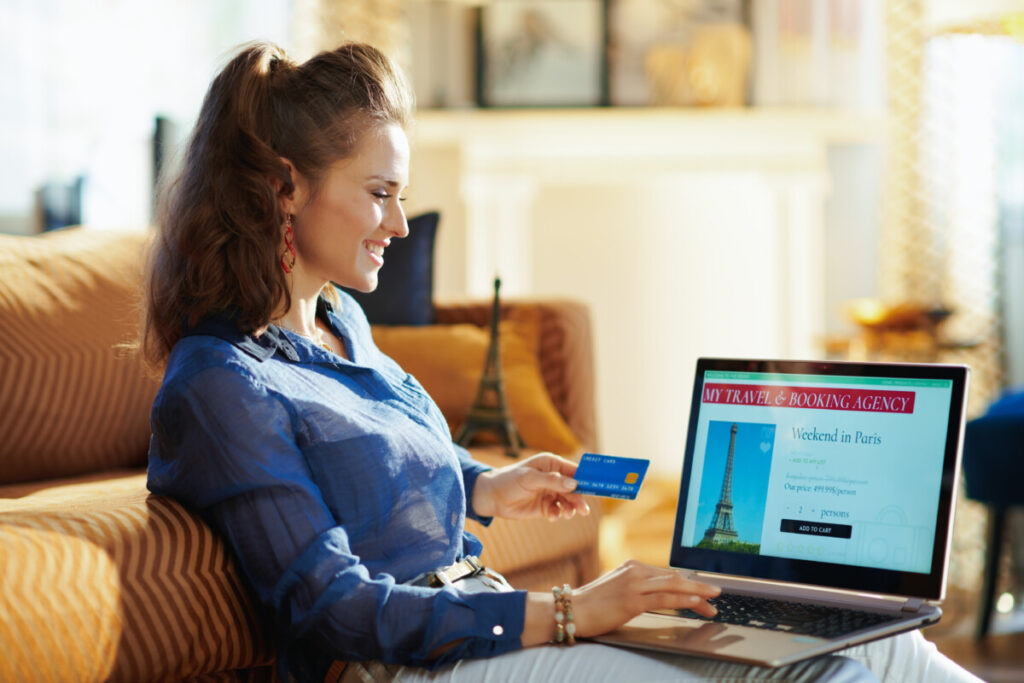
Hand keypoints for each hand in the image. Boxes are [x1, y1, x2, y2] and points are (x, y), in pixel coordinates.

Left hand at [471, 453, 589, 520]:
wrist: (492, 497)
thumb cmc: (509, 480)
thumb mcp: (529, 478)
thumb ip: (552, 481)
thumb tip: (574, 484)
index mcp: (552, 464)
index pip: (574, 470)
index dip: (587, 478)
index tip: (599, 487)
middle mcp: (554, 477)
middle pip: (575, 488)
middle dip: (579, 498)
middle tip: (583, 510)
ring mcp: (550, 492)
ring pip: (568, 501)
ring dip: (569, 508)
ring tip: (565, 514)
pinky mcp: (545, 506)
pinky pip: (558, 510)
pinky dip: (557, 514)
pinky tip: (550, 516)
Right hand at [570, 560, 719, 637]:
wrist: (571, 610)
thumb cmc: (592, 604)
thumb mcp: (617, 588)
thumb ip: (638, 587)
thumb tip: (661, 592)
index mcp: (632, 566)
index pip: (667, 575)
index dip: (688, 584)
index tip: (702, 593)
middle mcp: (635, 571)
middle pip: (674, 578)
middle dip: (698, 587)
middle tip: (716, 594)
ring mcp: (634, 584)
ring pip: (673, 586)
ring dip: (697, 593)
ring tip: (713, 600)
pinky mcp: (632, 600)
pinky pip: (663, 599)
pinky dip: (682, 599)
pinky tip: (695, 601)